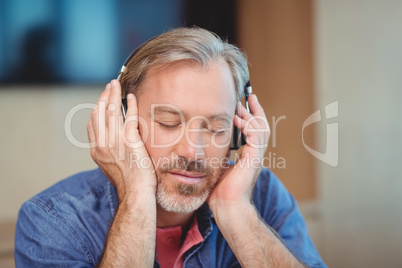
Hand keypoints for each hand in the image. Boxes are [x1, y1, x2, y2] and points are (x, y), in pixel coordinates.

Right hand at [87, 80, 156, 201]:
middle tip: (110, 85)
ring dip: (114, 94)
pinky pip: (129, 116)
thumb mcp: (111, 168)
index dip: (96, 107)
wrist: (135, 194)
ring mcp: (115, 141)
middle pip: (99, 112)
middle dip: (103, 96)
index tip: (102, 98)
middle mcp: (102, 144)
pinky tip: (131, 97)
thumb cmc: (128, 184)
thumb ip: (109, 153)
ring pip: (111, 111)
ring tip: (117, 84)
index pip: (93, 123)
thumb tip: (113, 144)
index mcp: (96, 150)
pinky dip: (130, 104)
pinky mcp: (130, 140)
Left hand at [207, 94, 269, 210]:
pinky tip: (239, 119)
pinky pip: (256, 136)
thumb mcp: (219, 167)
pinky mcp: (253, 159)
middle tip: (248, 97)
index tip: (243, 105)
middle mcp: (255, 155)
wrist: (227, 207)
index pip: (254, 132)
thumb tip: (209, 145)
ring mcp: (256, 157)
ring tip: (243, 104)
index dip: (251, 117)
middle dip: (255, 111)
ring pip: (261, 129)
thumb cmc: (220, 192)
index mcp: (249, 157)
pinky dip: (249, 125)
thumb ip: (219, 155)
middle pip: (262, 127)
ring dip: (251, 115)